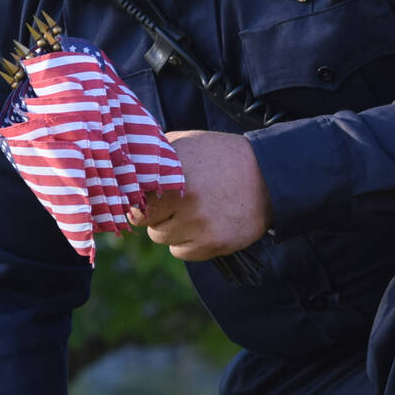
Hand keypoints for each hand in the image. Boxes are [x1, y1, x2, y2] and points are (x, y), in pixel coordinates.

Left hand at [135, 130, 271, 260]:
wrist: (268, 176)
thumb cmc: (222, 157)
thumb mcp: (188, 142)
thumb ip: (155, 154)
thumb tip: (126, 167)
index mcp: (174, 170)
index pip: (134, 196)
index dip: (136, 198)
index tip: (144, 196)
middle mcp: (185, 197)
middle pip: (144, 220)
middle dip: (153, 212)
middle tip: (170, 203)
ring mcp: (200, 223)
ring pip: (162, 237)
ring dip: (171, 228)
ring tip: (191, 212)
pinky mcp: (213, 243)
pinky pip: (181, 252)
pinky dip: (187, 243)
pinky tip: (202, 226)